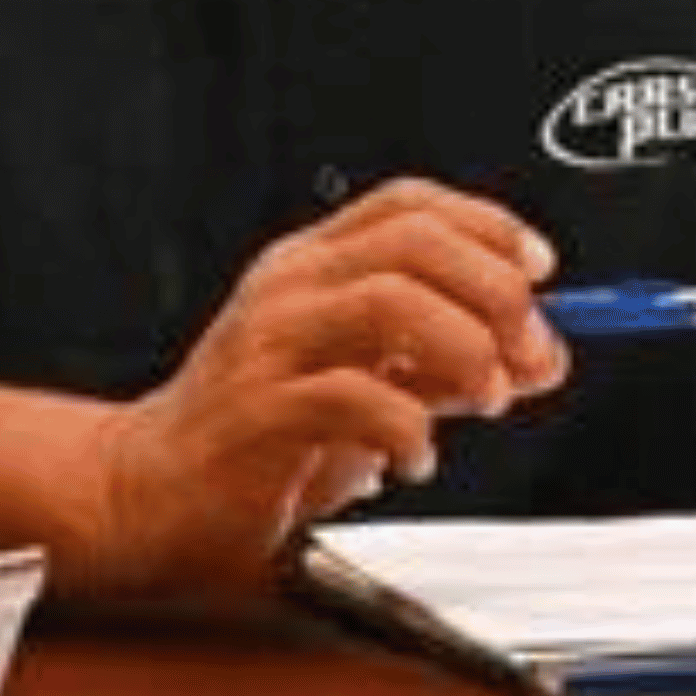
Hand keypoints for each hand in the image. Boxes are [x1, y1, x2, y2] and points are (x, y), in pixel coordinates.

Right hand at [91, 180, 563, 598]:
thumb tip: (543, 356)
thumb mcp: (374, 381)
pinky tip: (415, 459)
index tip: (541, 271)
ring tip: (486, 399)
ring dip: (466, 349)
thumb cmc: (263, 430)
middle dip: (497, 291)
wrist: (152, 490)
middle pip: (416, 242)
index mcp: (315, 265)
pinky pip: (356, 397)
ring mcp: (267, 342)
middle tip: (527, 351)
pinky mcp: (255, 408)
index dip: (489, 226)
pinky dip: (410, 430)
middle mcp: (290, 287)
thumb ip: (454, 363)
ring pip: (390, 301)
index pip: (411, 205)